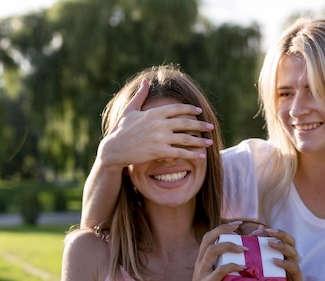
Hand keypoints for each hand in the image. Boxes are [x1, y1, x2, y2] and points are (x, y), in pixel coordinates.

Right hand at [99, 79, 214, 168]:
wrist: (113, 149)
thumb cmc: (120, 130)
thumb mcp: (130, 110)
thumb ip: (140, 95)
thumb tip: (146, 81)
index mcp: (154, 113)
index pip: (177, 109)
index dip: (189, 109)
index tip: (199, 111)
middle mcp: (159, 124)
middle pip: (185, 123)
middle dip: (200, 125)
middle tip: (211, 127)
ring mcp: (159, 138)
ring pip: (185, 139)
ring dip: (200, 141)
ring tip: (210, 142)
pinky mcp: (158, 151)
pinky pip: (180, 153)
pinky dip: (192, 154)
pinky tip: (201, 155)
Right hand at [182, 222, 245, 280]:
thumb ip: (226, 272)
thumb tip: (247, 265)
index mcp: (202, 262)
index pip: (209, 238)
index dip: (222, 228)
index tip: (237, 224)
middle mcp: (200, 264)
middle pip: (208, 238)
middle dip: (224, 229)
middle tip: (240, 225)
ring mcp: (201, 274)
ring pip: (212, 250)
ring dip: (230, 245)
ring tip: (245, 248)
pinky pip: (220, 270)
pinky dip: (233, 266)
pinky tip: (244, 268)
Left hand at [252, 227, 302, 280]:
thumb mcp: (253, 274)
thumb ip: (252, 259)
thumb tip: (245, 241)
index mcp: (281, 258)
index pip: (281, 239)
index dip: (272, 232)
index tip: (258, 231)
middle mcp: (290, 263)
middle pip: (290, 242)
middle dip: (280, 234)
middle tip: (267, 232)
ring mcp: (295, 273)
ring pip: (294, 253)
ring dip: (282, 246)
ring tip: (269, 243)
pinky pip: (295, 270)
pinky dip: (285, 264)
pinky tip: (274, 262)